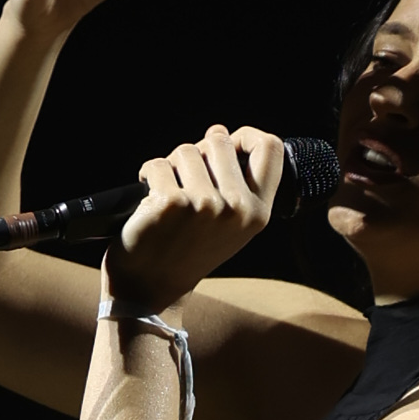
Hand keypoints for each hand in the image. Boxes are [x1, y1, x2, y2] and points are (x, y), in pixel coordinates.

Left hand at [106, 124, 286, 311]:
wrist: (150, 288)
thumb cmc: (186, 251)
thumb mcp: (228, 224)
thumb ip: (234, 182)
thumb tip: (219, 131)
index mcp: (258, 212)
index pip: (270, 148)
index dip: (246, 136)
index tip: (226, 143)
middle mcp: (236, 209)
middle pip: (219, 142)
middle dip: (197, 153)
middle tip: (184, 178)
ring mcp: (204, 205)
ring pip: (186, 150)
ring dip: (170, 166)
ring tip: (167, 194)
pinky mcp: (171, 203)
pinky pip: (157, 164)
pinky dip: (147, 175)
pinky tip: (148, 200)